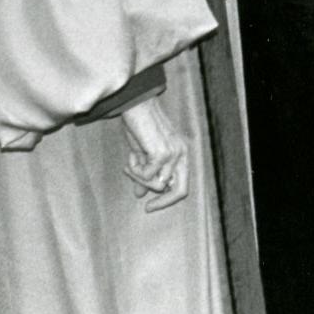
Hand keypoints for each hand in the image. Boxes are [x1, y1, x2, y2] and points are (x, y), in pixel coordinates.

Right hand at [119, 96, 190, 212]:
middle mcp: (183, 154)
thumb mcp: (142, 155)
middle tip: (147, 206)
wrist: (136, 106)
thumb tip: (139, 194)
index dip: (167, 200)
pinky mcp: (163, 152)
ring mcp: (174, 153)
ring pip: (158, 185)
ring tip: (130, 163)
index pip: (183, 186)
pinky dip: (135, 170)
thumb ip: (144, 174)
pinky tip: (131, 156)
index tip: (149, 207)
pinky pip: (146, 175)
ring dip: (139, 178)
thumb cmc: (139, 127)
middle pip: (181, 191)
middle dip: (163, 202)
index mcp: (182, 154)